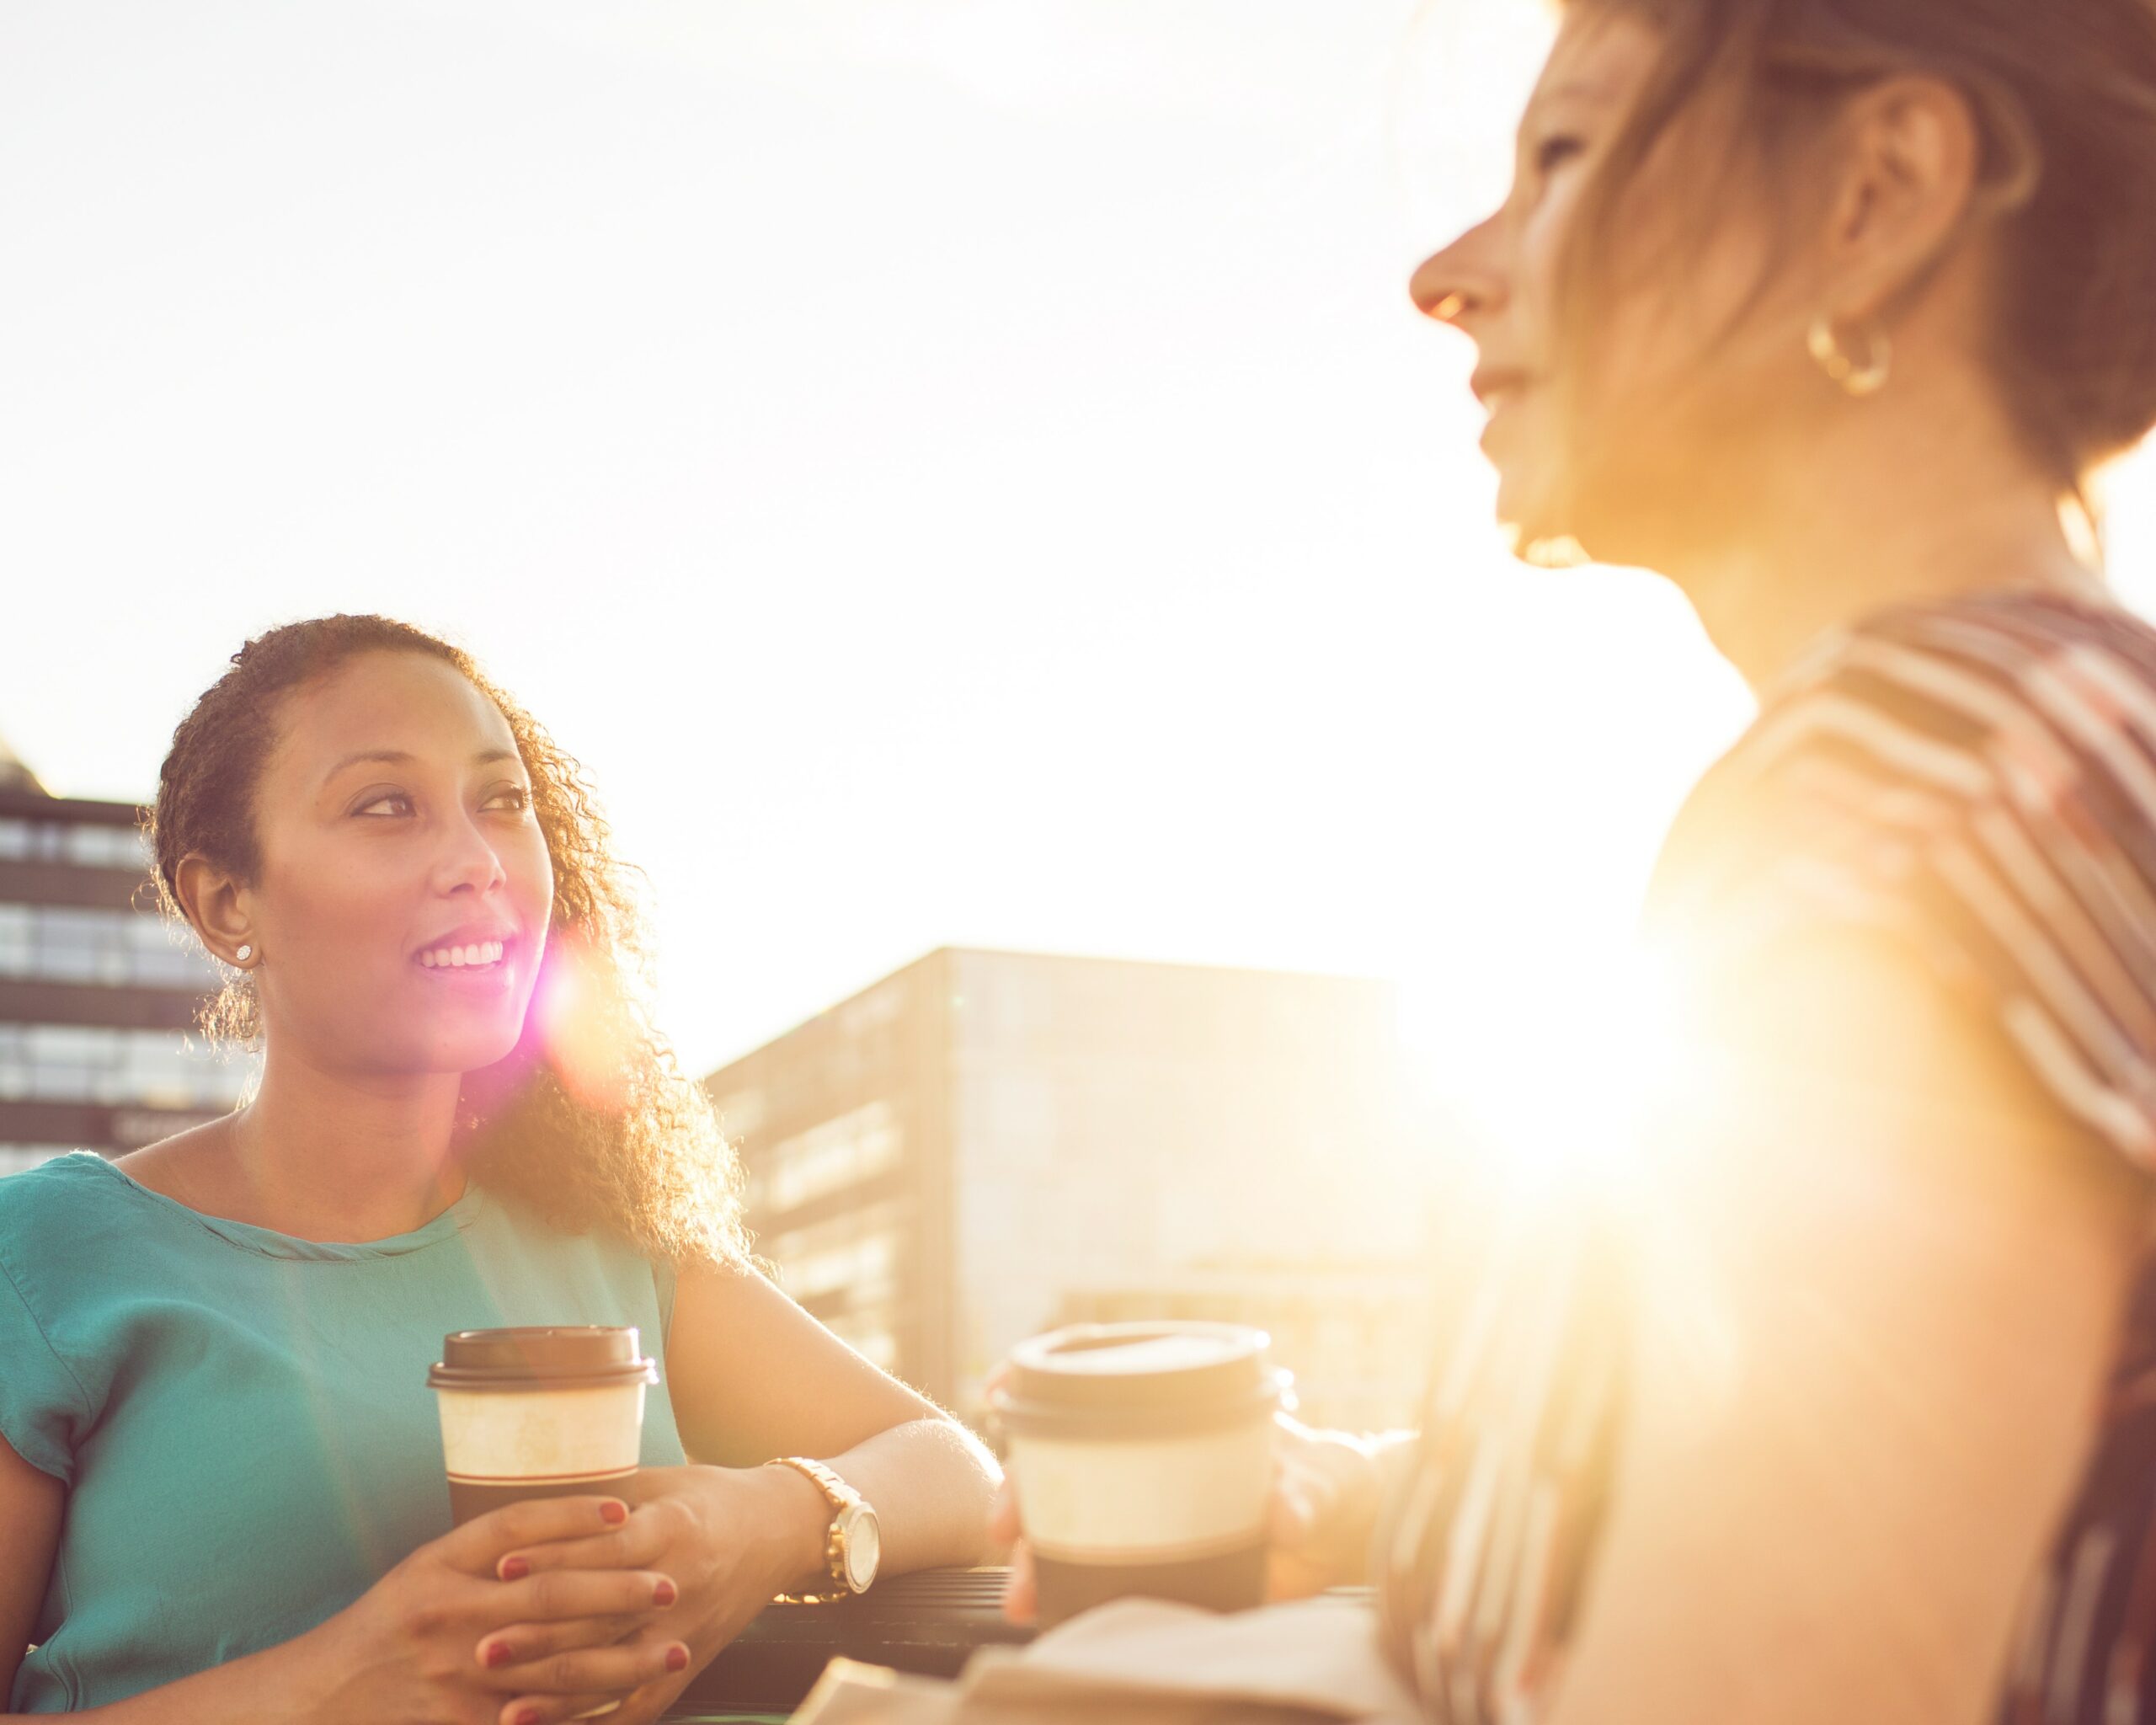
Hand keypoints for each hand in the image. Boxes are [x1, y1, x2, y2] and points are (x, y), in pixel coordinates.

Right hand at [295, 1493, 685, 1724]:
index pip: (516, 1526)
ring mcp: (457, 1672)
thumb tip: (575, 1519)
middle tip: (670, 1585)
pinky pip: (539, 1714)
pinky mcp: (463, 1722)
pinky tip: (628, 1703)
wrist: (321, 1699)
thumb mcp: (425, 1569)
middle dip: (617, 1590)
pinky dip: (585, 1710)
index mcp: (439, 1565)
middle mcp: (449, 1613)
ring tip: (671, 1647)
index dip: (573, 1515)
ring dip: (621, 1658)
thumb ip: (488, 1547)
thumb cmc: (385, 1626)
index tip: (625, 1511)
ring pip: (556, 1660)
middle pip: (549, 1593)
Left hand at [483, 1464, 830, 1724]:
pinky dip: (598, 1722)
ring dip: (560, 1691)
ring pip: (618, 1669)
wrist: (779, 1530)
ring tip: (505, 1703)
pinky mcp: (692, 1663)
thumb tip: (523, 1511)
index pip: (605, 1548)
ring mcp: (688, 1629)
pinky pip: (642, 1703)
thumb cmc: (707, 1498)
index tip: (500, 1567)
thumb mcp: (656, 1484)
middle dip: (540, 1636)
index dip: (553, 1559)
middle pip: (603, 1617)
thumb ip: (597, 1501)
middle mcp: (681, 1582)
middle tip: (480, 1648)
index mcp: (671, 1527)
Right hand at [993, 1413, 1388, 1625]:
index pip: (1094, 1377)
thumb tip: (1285, 1518)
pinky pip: (1097, 1571)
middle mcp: (1146, 1454)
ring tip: (1022, 1595)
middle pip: (1060, 1460)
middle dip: (1020, 1492)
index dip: (1037, 1375)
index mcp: (1176, 1409)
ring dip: (1033, 1558)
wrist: (1347, 1534)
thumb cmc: (1331, 1478)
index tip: (1002, 1389)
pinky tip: (1050, 1610)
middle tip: (1006, 1528)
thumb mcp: (1323, 1476)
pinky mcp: (1155, 1560)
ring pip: (1067, 1524)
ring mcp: (1145, 1509)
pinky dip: (1067, 1590)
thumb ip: (1304, 1492)